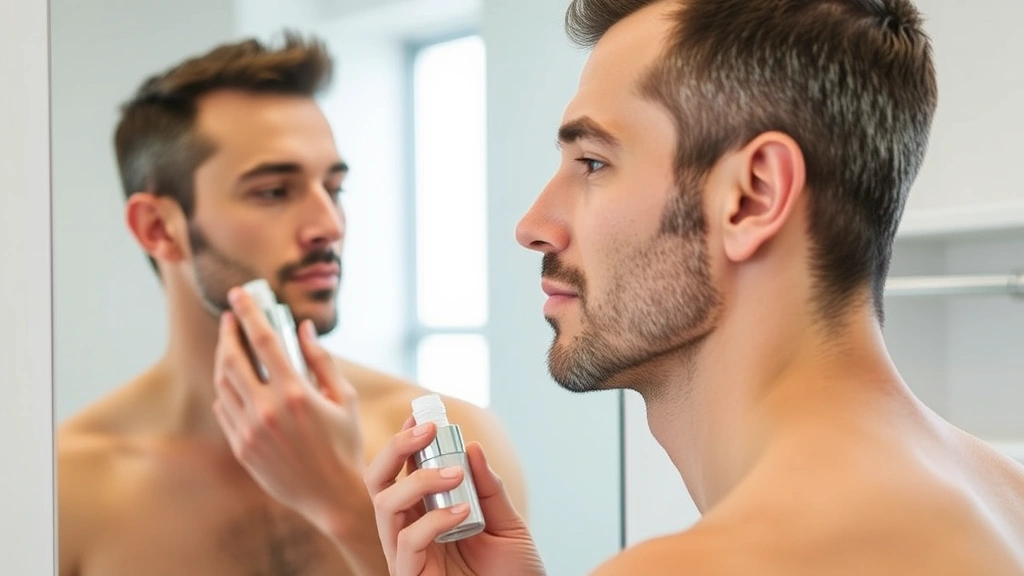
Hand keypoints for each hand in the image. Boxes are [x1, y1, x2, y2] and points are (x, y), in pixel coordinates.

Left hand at [211, 286, 367, 536]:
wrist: (331, 496)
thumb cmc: (345, 444)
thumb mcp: (344, 398)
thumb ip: (322, 360)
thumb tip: (303, 329)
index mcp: (295, 393)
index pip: (263, 341)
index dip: (249, 312)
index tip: (239, 294)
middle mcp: (267, 411)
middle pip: (233, 359)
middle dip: (228, 333)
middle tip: (229, 318)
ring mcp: (250, 431)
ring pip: (224, 384)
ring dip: (224, 360)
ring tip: (232, 347)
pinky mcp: (242, 448)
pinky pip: (225, 410)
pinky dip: (228, 391)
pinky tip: (236, 383)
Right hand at [364, 418, 545, 575]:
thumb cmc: (513, 575)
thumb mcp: (508, 525)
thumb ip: (490, 490)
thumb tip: (473, 447)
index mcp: (427, 515)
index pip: (404, 472)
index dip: (406, 441)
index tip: (422, 416)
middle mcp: (410, 531)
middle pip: (379, 482)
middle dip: (396, 449)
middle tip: (426, 430)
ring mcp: (407, 555)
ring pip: (385, 506)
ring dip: (418, 480)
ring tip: (454, 474)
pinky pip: (405, 542)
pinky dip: (431, 520)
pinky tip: (461, 513)